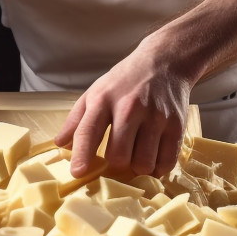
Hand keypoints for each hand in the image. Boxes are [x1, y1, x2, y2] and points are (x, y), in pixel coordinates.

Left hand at [54, 40, 192, 178]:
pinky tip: (153, 159)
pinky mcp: (177, 125)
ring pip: (143, 163)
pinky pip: (166, 162)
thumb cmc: (125, 81)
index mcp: (104, 99)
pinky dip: (158, 168)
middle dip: (115, 164)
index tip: (78, 172)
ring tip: (136, 156)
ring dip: (137, 167)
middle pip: (119, 155)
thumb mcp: (96, 92)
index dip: (82, 155)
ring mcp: (156, 117)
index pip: (88, 131)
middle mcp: (130, 108)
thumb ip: (77, 120)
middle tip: (117, 157)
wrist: (165, 63)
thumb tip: (60, 144)